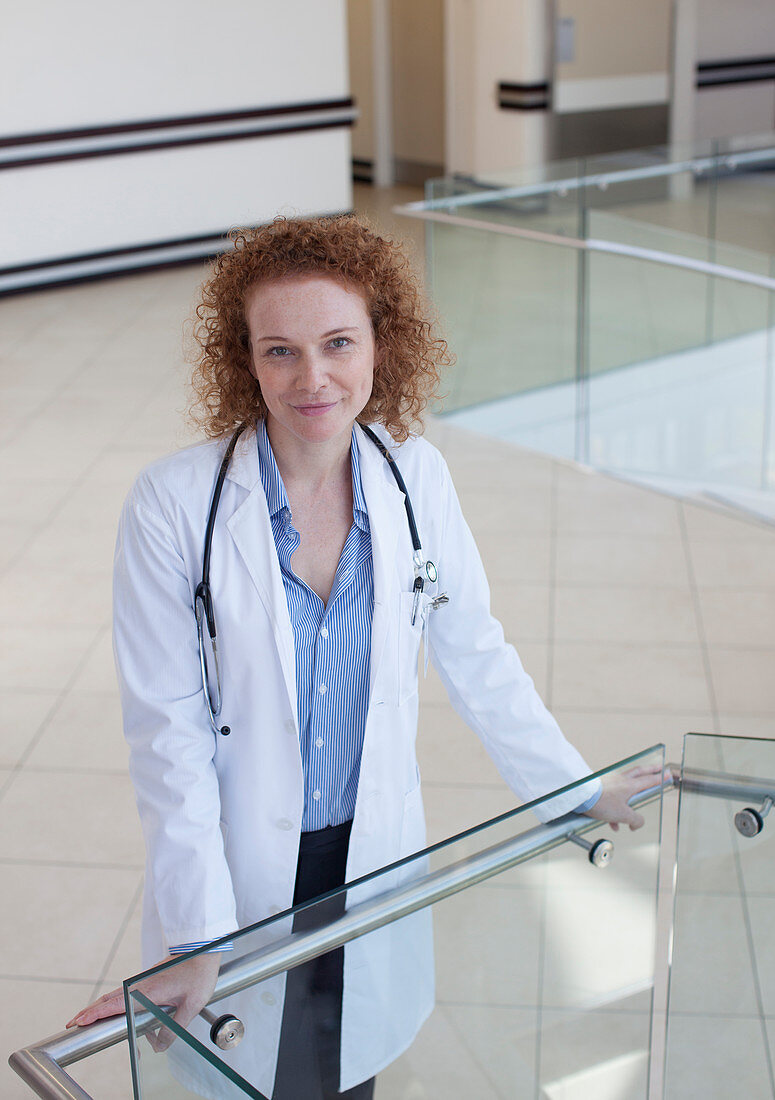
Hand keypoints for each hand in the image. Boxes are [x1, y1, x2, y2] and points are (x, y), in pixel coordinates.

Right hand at [65, 951, 220, 1051]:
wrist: (205, 948)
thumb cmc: (199, 974)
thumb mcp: (191, 1006)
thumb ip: (174, 1028)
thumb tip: (159, 1046)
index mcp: (149, 991)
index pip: (115, 1004)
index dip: (96, 1014)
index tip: (80, 1021)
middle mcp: (141, 985)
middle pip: (108, 999)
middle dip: (89, 1011)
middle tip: (72, 1023)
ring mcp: (143, 981)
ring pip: (115, 995)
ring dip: (99, 1006)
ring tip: (85, 1018)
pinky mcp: (148, 980)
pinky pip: (124, 992)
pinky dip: (111, 1001)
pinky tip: (111, 1009)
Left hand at [584, 764, 667, 830]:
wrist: (580, 797)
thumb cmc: (600, 801)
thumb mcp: (623, 814)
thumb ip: (635, 820)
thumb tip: (638, 823)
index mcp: (630, 785)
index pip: (649, 780)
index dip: (660, 778)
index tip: (668, 774)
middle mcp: (621, 780)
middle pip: (640, 773)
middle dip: (651, 771)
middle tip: (659, 768)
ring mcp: (611, 782)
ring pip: (626, 787)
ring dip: (631, 796)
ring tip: (633, 809)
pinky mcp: (602, 787)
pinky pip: (613, 798)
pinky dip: (615, 809)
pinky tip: (612, 822)